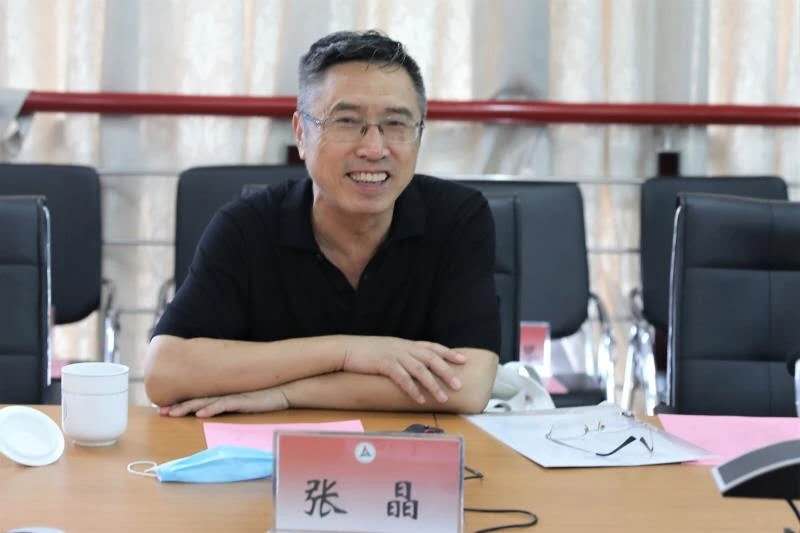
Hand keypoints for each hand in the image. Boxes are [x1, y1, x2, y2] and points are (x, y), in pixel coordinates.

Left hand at [159, 387, 289, 417]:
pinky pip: (224, 405)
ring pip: (206, 401)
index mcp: (224, 393)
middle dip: (178, 406)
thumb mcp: (245, 400)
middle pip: (197, 399)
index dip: (181, 402)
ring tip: (173, 413)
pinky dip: (211, 409)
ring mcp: (233, 396)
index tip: (165, 408)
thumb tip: (216, 409)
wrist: (286, 389)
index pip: (198, 397)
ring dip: (188, 407)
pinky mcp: (243, 400)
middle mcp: (225, 393)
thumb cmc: (266, 395)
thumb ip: (231, 402)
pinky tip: (200, 413)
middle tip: (161, 412)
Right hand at [341, 336, 465, 403]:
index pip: (432, 346)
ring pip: (420, 369)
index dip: (449, 353)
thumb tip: (416, 366)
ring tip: (443, 397)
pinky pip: (402, 377)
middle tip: (459, 385)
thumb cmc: (366, 351)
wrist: (345, 348)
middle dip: (446, 371)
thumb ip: (403, 355)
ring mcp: (394, 355)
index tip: (463, 359)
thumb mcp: (388, 349)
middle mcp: (403, 347)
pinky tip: (419, 399)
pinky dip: (412, 389)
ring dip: (433, 384)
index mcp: (406, 344)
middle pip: (431, 358)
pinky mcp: (383, 364)